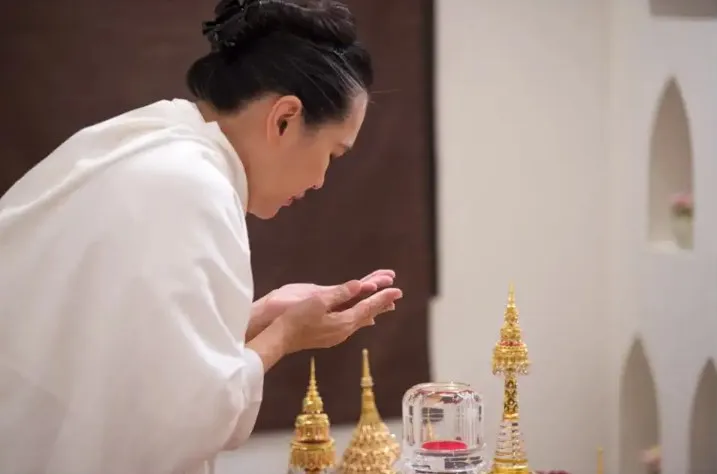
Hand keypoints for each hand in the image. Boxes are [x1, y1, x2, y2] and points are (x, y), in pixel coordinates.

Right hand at [272, 279, 402, 352]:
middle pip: (367, 314)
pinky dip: (360, 317)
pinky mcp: (329, 336)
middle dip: (382, 303)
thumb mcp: (318, 302)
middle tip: (398, 295)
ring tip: (384, 305)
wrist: (280, 339)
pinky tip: (362, 318)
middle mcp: (344, 331)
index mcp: (344, 322)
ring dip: (372, 310)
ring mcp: (336, 336)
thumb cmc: (296, 319)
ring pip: (360, 320)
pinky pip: (351, 324)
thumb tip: (359, 285)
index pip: (368, 307)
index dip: (383, 297)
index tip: (397, 290)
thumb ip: (340, 294)